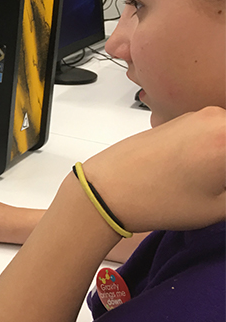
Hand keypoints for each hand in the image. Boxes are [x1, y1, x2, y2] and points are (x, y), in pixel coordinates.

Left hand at [83, 106, 225, 232]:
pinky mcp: (182, 119)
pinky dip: (220, 148)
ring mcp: (199, 115)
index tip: (224, 187)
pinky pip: (217, 131)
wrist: (107, 188)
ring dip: (224, 157)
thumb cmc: (160, 200)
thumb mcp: (219, 206)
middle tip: (219, 187)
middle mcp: (218, 117)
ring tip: (214, 183)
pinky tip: (207, 172)